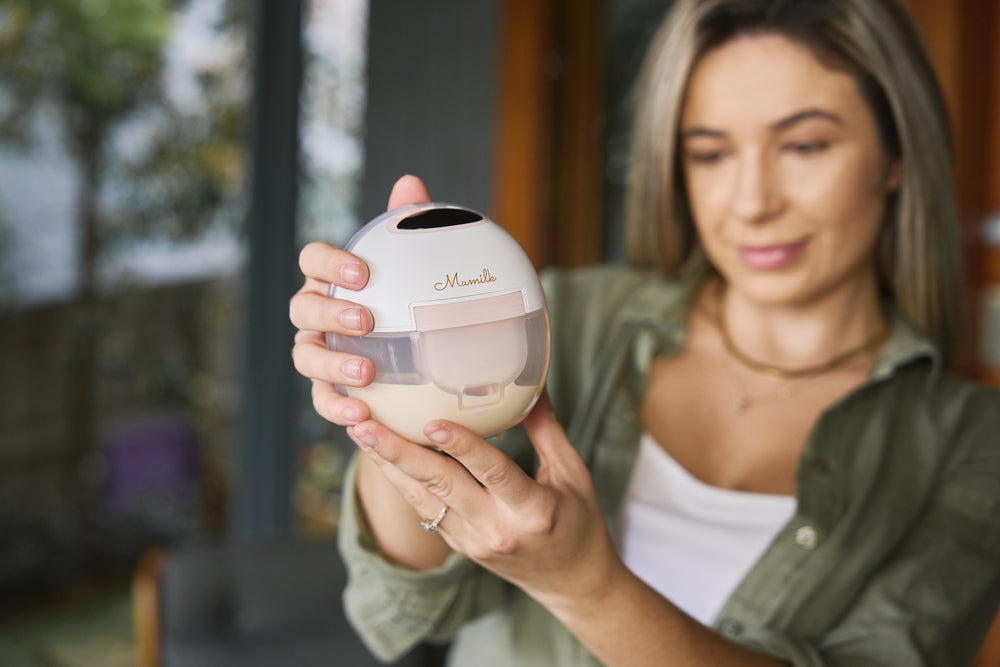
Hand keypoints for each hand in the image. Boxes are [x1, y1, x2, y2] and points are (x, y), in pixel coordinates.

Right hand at [290, 175, 431, 425]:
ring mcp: (315, 353)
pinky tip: (362, 415)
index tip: (363, 272)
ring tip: (367, 374)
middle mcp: (314, 315)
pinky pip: (321, 402)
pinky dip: (336, 407)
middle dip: (329, 314)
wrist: (415, 364)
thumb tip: (409, 183)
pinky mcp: (326, 392)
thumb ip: (410, 227)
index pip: (312, 261)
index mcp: (330, 280)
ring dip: (331, 364)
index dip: (329, 264)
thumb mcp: (415, 268)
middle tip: (366, 321)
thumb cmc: (409, 303)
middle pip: (302, 308)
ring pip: (304, 356)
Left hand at [346, 393, 622, 606]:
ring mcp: (475, 542)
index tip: (431, 421)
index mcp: (533, 510)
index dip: (463, 446)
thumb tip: (532, 382)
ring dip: (390, 466)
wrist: (572, 584)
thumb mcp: (573, 474)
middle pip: (442, 486)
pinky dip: (404, 483)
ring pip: (424, 500)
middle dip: (400, 454)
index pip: (493, 472)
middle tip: (366, 425)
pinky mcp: (461, 547)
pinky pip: (427, 512)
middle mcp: (498, 529)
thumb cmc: (580, 523)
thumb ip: (547, 430)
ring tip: (362, 434)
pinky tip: (383, 457)